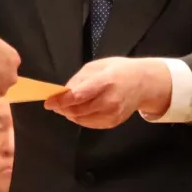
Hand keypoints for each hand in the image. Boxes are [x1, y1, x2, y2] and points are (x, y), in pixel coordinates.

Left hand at [44, 57, 170, 128]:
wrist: (143, 83)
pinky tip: (79, 111)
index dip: (61, 101)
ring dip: (69, 114)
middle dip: (62, 108)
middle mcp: (110, 100)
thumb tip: (63, 92)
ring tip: (65, 106)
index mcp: (105, 82)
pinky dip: (80, 118)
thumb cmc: (118, 71)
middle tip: (54, 104)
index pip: (78, 96)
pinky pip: (89, 124)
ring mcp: (112, 114)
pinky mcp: (113, 122)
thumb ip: (78, 80)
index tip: (48, 102)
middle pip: (77, 110)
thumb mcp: (97, 66)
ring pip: (81, 119)